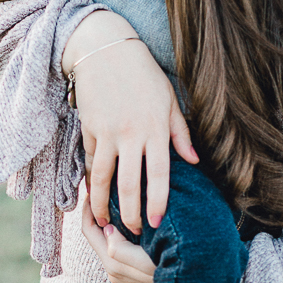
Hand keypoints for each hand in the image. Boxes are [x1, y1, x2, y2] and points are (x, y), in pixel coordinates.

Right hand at [63, 10, 196, 232]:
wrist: (106, 50)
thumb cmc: (143, 75)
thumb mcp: (168, 100)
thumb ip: (180, 133)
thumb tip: (194, 161)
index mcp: (155, 129)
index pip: (159, 174)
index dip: (157, 201)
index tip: (156, 222)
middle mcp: (132, 134)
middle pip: (130, 183)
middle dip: (130, 212)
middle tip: (132, 232)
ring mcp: (108, 132)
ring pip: (104, 177)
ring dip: (103, 204)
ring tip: (104, 222)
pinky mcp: (89, 128)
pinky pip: (90, 160)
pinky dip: (89, 181)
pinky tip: (91, 197)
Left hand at [80, 194, 154, 282]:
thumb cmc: (170, 273)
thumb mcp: (145, 262)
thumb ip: (121, 249)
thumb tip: (106, 229)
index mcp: (113, 265)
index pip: (90, 231)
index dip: (88, 209)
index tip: (92, 190)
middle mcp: (113, 270)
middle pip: (95, 235)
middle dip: (95, 213)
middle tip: (100, 190)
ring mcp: (121, 272)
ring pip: (105, 241)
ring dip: (106, 222)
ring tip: (113, 201)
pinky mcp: (130, 272)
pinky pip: (116, 247)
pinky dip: (116, 232)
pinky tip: (126, 220)